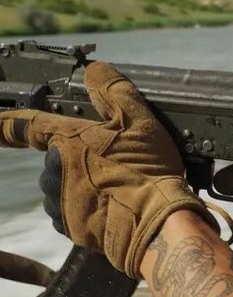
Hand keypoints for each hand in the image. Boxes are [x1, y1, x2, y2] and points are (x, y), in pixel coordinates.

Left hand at [0, 61, 216, 277]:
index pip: (27, 125)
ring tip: (117, 184)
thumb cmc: (146, 171)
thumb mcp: (140, 121)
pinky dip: (86, 206)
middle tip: (114, 160)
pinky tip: (112, 203)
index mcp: (69, 140)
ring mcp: (60, 201)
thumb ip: (114, 91)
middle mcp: (55, 170)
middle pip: (57, 157)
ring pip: (62, 185)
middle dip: (78, 156)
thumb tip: (96, 70)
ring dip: (82, 182)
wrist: (155, 222)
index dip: (8, 122)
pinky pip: (70, 211)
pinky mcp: (69, 226)